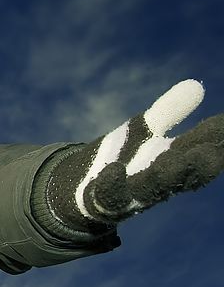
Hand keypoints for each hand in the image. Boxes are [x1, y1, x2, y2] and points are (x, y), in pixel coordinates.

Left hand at [44, 79, 223, 231]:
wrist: (77, 191)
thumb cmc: (121, 158)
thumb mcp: (143, 131)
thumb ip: (168, 111)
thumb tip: (195, 85)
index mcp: (173, 161)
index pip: (202, 148)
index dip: (216, 138)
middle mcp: (159, 181)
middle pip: (184, 173)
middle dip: (199, 164)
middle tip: (212, 152)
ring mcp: (131, 193)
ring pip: (153, 187)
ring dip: (165, 176)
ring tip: (176, 160)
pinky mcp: (103, 201)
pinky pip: (110, 195)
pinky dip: (113, 184)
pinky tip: (114, 170)